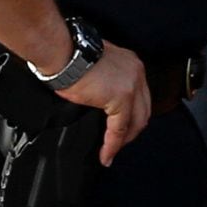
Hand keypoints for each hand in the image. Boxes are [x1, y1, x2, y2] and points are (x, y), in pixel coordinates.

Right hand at [61, 42, 151, 162]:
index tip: (123, 128)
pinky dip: (113, 144)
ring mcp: (132, 85)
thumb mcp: (95, 67)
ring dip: (124, 140)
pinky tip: (106, 153)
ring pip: (136, 122)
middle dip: (132, 130)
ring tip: (112, 152)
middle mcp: (136, 73)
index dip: (132, 115)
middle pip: (143, 110)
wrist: (63, 53)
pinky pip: (119, 129)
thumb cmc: (70, 56)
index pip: (139, 96)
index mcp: (130, 64)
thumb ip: (105, 83)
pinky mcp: (122, 98)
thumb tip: (100, 99)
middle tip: (119, 144)